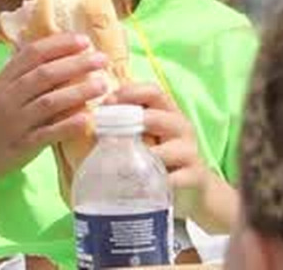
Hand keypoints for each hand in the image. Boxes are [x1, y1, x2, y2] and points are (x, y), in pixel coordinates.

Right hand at [0, 33, 109, 191]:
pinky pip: (48, 133)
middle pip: (44, 74)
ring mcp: (14, 122)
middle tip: (101, 59)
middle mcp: (7, 98)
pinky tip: (87, 117)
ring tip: (102, 84)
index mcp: (2, 81)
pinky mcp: (22, 146)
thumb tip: (47, 52)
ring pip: (49, 102)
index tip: (83, 41)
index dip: (59, 45)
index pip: (32, 54)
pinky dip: (68, 124)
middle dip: (75, 64)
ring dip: (78, 91)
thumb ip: (18, 74)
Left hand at [110, 83, 223, 224]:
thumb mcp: (147, 136)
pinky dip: (148, 184)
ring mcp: (190, 152)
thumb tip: (88, 115)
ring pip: (160, 152)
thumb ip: (126, 123)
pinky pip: (168, 179)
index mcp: (170, 112)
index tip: (106, 103)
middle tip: (102, 135)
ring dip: (134, 160)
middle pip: (153, 118)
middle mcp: (182, 127)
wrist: (194, 190)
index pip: (152, 91)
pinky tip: (133, 188)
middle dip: (125, 125)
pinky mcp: (194, 177)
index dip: (128, 93)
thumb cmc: (161, 157)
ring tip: (113, 166)